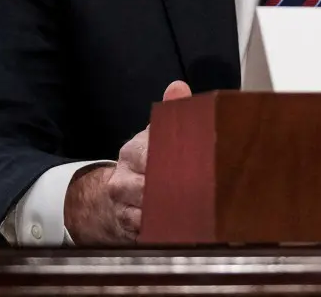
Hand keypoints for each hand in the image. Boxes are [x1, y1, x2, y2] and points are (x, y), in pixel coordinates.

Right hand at [64, 80, 191, 243]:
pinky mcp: (128, 230)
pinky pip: (146, 233)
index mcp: (132, 152)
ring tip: (196, 212)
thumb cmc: (148, 160)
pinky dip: (165, 231)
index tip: (191, 165)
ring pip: (146, 213)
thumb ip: (172, 111)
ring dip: (172, 214)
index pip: (147, 155)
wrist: (118, 193)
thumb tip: (178, 87)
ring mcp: (122, 207)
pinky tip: (184, 229)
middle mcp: (121, 180)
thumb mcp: (159, 133)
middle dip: (175, 190)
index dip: (169, 161)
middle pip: (147, 188)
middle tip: (202, 192)